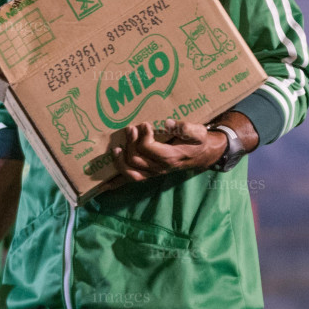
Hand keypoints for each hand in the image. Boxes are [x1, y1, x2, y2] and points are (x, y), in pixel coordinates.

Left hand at [111, 119, 225, 181]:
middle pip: (135, 159)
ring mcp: (154, 173)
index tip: (146, 125)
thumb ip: (186, 128)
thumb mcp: (199, 132)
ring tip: (117, 147)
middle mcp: (160, 168)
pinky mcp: (150, 174)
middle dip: (130, 143)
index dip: (143, 136)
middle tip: (131, 128)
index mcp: (171, 157)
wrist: (203, 154)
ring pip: (131, 172)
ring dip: (120, 160)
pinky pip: (132, 180)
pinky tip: (104, 185)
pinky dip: (117, 182)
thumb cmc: (199, 141)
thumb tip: (167, 123)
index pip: (148, 149)